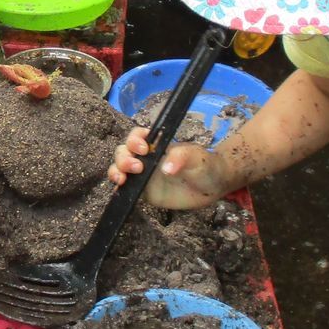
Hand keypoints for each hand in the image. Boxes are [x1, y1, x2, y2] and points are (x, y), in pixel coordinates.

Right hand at [106, 128, 227, 210]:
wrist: (212, 187)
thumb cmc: (205, 165)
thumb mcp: (196, 157)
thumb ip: (181, 157)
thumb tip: (166, 168)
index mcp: (156, 145)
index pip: (137, 136)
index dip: (134, 139)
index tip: (143, 149)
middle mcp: (145, 158)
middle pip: (124, 152)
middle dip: (123, 157)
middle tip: (137, 167)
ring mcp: (143, 175)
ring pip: (120, 169)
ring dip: (116, 171)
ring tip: (122, 179)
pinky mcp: (144, 192)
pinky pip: (126, 188)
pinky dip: (118, 189)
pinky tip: (118, 190)